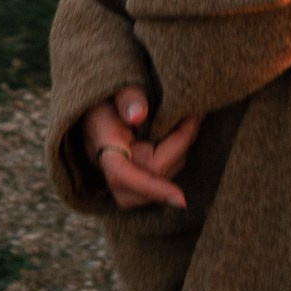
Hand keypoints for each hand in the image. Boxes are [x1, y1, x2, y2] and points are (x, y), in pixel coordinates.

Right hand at [80, 86, 197, 210]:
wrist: (96, 112)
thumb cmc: (107, 99)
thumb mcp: (113, 91)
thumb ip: (127, 98)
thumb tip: (139, 114)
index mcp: (105, 150)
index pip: (124, 175)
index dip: (153, 188)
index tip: (182, 200)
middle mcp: (114, 173)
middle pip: (155, 174)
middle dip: (180, 146)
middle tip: (194, 115)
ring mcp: (127, 183)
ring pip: (165, 175)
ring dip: (181, 149)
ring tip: (188, 119)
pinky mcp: (140, 182)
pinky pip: (165, 174)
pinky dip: (177, 154)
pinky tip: (182, 132)